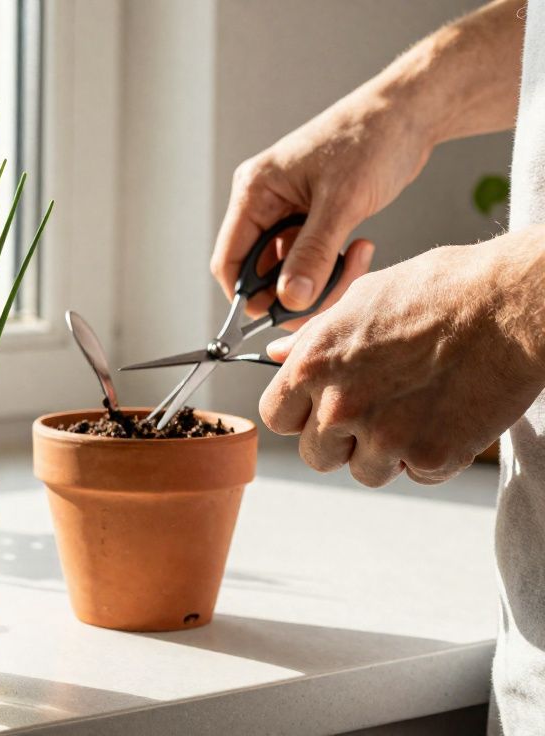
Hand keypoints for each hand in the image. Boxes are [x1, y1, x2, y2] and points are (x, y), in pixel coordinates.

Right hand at [211, 91, 431, 317]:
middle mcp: (263, 203)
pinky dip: (331, 266)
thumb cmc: (373, 140)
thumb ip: (313, 254)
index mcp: (254, 192)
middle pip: (259, 272)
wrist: (410, 112)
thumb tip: (290, 300)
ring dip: (319, 280)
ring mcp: (286, 210)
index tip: (284, 314)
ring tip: (358, 259)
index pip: (230, 262)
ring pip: (287, 270)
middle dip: (295, 291)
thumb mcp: (342, 202)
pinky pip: (309, 258)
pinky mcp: (310, 216)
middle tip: (336, 290)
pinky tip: (360, 248)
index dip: (249, 297)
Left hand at [260, 231, 544, 486]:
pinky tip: (448, 415)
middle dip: (341, 440)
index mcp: (313, 366)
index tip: (323, 407)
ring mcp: (385, 436)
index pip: (277, 418)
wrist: (511, 302)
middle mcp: (341, 406)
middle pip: (316, 455)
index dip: (301, 414)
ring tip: (418, 408)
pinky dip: (433, 455)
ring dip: (386, 452)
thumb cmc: (439, 291)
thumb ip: (313, 339)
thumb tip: (276, 355)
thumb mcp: (360, 300)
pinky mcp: (431, 456)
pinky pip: (416, 474)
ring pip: (365, 472)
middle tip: (378, 410)